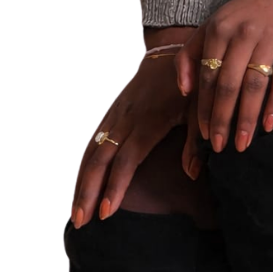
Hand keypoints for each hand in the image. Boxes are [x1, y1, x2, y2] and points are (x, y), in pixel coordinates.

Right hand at [70, 30, 200, 229]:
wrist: (169, 50)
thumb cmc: (188, 84)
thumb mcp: (198, 108)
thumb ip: (195, 140)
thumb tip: (193, 172)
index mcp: (149, 122)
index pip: (128, 160)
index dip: (116, 186)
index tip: (106, 212)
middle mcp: (126, 120)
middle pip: (102, 159)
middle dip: (89, 191)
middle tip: (80, 221)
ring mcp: (116, 115)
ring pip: (92, 150)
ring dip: (80, 181)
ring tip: (74, 212)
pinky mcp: (112, 112)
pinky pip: (92, 139)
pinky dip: (82, 163)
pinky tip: (77, 182)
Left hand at [175, 0, 272, 158]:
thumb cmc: (245, 13)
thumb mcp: (212, 25)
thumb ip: (190, 54)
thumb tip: (184, 91)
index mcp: (219, 29)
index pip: (208, 76)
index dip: (204, 107)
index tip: (204, 135)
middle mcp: (243, 33)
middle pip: (229, 84)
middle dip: (223, 119)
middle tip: (220, 147)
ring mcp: (270, 36)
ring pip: (255, 85)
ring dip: (247, 118)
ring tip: (243, 144)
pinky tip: (270, 125)